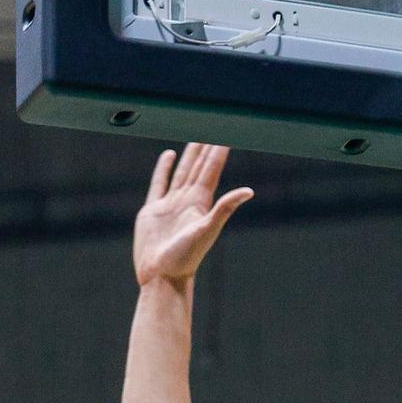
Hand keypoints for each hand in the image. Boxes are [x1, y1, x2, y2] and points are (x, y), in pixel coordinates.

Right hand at [134, 144, 253, 287]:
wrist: (161, 276)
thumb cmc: (185, 258)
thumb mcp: (207, 230)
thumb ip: (225, 208)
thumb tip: (249, 191)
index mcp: (201, 203)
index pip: (211, 170)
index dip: (217, 152)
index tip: (225, 134)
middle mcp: (187, 201)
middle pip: (198, 167)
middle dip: (205, 148)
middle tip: (212, 125)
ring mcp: (170, 204)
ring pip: (181, 172)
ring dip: (189, 155)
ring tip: (195, 138)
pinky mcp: (152, 210)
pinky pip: (159, 184)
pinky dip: (163, 169)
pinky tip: (168, 155)